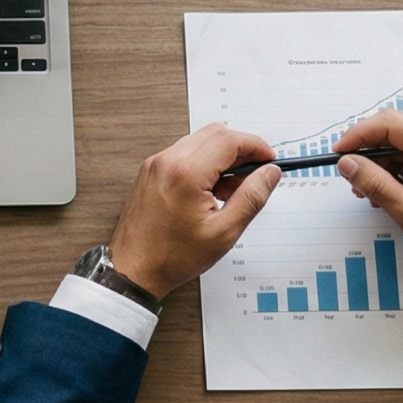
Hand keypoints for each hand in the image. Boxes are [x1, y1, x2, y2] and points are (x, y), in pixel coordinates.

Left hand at [105, 123, 280, 296]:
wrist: (134, 269)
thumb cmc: (172, 256)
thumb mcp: (224, 232)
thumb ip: (251, 197)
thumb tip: (269, 174)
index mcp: (186, 173)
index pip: (229, 140)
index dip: (256, 146)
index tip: (269, 160)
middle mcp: (167, 161)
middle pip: (215, 133)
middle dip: (240, 149)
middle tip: (254, 176)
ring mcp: (155, 164)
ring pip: (199, 142)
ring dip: (221, 157)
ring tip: (230, 192)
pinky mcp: (150, 171)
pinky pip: (183, 154)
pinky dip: (203, 164)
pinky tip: (210, 192)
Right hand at [335, 110, 402, 266]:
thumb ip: (374, 183)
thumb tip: (347, 163)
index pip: (388, 123)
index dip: (358, 134)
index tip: (339, 152)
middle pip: (392, 129)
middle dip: (367, 152)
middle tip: (353, 178)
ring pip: (398, 142)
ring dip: (380, 163)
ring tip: (373, 192)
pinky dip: (393, 168)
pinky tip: (389, 191)